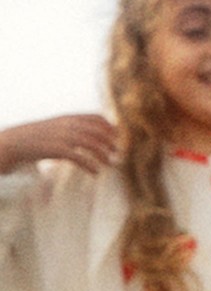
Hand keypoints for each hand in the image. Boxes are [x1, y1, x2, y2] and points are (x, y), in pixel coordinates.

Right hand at [0, 113, 118, 174]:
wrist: (14, 142)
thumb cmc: (36, 138)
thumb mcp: (56, 128)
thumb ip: (72, 128)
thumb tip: (90, 136)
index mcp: (67, 118)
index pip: (94, 117)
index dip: (109, 126)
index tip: (116, 136)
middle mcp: (66, 125)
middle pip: (97, 131)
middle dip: (110, 141)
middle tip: (116, 152)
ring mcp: (62, 136)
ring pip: (91, 143)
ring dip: (103, 154)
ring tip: (109, 164)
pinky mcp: (56, 149)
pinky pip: (79, 157)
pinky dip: (90, 165)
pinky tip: (96, 172)